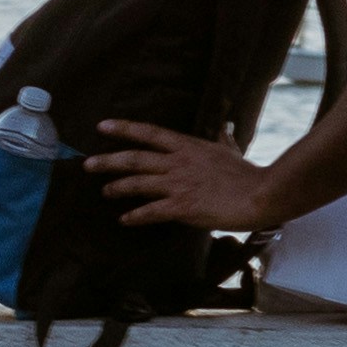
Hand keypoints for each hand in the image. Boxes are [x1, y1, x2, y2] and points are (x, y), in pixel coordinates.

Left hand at [88, 120, 286, 230]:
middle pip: (134, 158)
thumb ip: (221, 138)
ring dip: (117, 188)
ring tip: (105, 192)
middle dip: (108, 161)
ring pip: (137, 183)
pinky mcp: (182, 207)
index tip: (102, 126)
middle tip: (87, 164)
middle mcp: (177, 162)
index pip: (149, 133)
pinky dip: (135, 216)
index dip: (124, 129)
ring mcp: (178, 184)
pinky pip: (151, 212)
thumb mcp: (230, 149)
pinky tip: (124, 220)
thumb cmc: (247, 174)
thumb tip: (223, 127)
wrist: (259, 194)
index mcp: (187, 146)